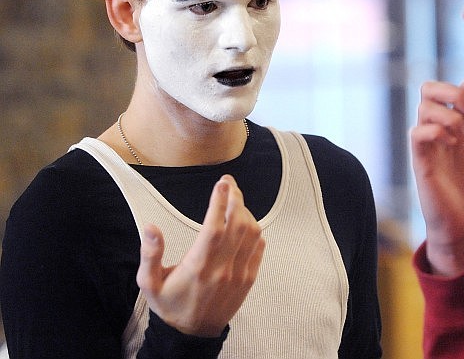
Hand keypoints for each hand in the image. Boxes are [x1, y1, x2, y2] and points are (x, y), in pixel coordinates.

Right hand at [136, 174, 264, 336]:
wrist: (192, 335)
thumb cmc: (171, 306)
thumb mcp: (149, 283)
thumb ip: (150, 254)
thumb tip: (150, 227)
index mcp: (198, 266)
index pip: (214, 226)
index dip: (219, 202)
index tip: (221, 184)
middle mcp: (222, 268)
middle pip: (238, 224)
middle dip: (236, 198)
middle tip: (229, 184)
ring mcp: (238, 274)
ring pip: (252, 234)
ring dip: (246, 213)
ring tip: (235, 202)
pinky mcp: (248, 279)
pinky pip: (259, 249)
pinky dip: (255, 232)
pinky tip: (245, 224)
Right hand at [410, 51, 463, 275]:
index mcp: (459, 128)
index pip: (463, 91)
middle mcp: (440, 131)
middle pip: (430, 88)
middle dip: (451, 89)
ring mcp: (429, 144)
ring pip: (424, 106)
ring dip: (448, 113)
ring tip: (462, 135)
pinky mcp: (421, 161)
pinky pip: (417, 132)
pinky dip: (436, 130)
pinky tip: (453, 142)